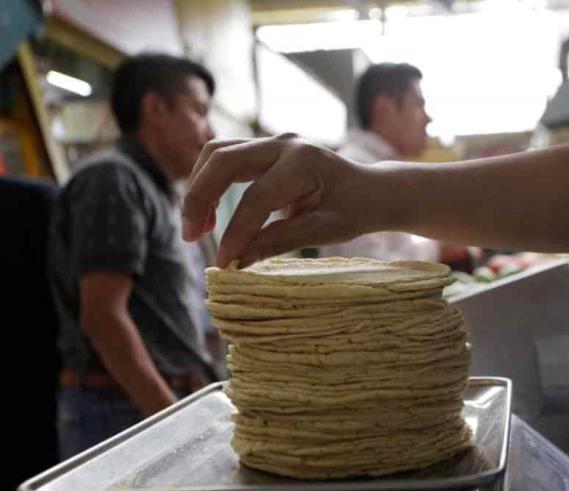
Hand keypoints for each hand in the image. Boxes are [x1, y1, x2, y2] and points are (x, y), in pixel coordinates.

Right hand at [182, 134, 389, 266]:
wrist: (371, 189)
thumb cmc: (354, 210)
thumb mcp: (324, 231)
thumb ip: (279, 242)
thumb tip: (237, 261)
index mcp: (303, 163)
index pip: (256, 198)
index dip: (236, 232)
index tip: (223, 262)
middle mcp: (284, 144)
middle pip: (223, 160)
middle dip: (199, 198)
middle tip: (191, 237)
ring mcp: (273, 142)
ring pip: (218, 152)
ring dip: (199, 187)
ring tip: (197, 228)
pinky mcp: (265, 149)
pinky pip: (226, 157)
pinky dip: (210, 182)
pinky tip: (209, 214)